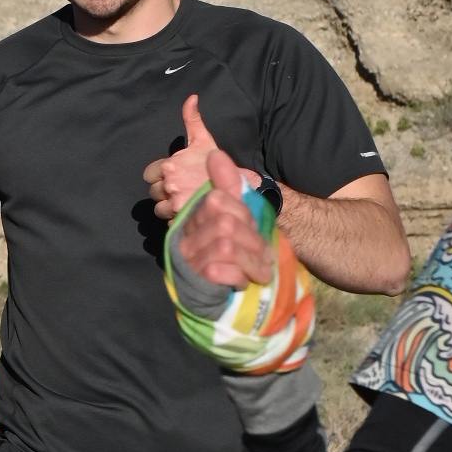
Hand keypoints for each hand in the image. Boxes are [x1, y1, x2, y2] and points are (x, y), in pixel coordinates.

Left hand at [146, 93, 228, 222]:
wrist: (237, 187)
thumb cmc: (217, 164)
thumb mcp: (203, 140)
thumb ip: (192, 120)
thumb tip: (191, 98)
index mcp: (169, 165)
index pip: (149, 176)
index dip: (159, 178)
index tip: (173, 178)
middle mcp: (169, 184)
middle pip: (153, 193)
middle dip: (164, 193)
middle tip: (182, 190)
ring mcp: (175, 203)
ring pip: (159, 209)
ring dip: (169, 207)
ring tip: (186, 201)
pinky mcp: (181, 219)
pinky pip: (169, 221)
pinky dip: (177, 219)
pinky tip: (191, 211)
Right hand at [172, 144, 274, 286]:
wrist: (237, 297)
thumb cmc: (239, 253)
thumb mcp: (240, 216)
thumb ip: (228, 184)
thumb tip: (215, 154)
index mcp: (195, 217)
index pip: (217, 201)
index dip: (243, 213)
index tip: (254, 228)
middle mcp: (186, 237)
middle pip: (226, 224)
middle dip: (253, 241)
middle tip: (265, 255)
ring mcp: (188, 260)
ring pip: (226, 247)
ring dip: (252, 261)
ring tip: (261, 271)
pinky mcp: (194, 282)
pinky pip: (220, 271)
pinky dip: (240, 277)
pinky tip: (243, 282)